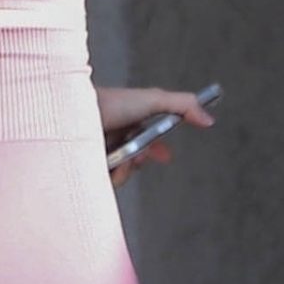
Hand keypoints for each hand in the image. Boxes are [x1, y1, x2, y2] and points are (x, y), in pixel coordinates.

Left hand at [95, 84, 216, 188]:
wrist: (74, 115)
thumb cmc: (110, 103)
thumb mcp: (154, 100)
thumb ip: (184, 105)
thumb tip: (209, 119)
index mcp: (126, 122)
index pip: (146, 141)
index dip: (156, 151)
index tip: (166, 157)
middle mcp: (111, 138)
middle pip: (134, 162)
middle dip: (139, 161)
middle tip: (137, 155)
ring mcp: (97, 153)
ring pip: (120, 175)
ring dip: (125, 167)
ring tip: (118, 154)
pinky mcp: (86, 169)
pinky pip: (105, 183)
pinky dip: (111, 174)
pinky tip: (106, 162)